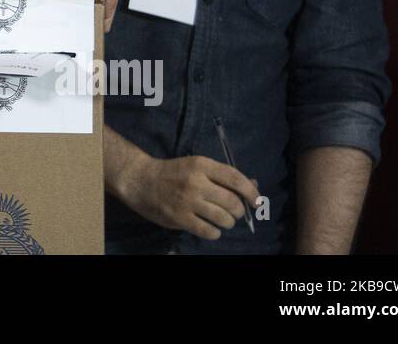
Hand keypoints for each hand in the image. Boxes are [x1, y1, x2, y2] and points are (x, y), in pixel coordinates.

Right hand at [116, 154, 260, 239]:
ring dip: (228, 222)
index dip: (251, 192)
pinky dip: (215, 232)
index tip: (257, 201)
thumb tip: (253, 186)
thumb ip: (222, 176)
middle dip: (238, 210)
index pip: (235, 179)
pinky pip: (209, 231)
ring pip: (224, 218)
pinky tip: (210, 227)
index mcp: (201, 165)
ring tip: (222, 220)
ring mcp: (188, 201)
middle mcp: (196, 182)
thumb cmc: (172, 172)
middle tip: (233, 212)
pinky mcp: (180, 218)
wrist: (140, 180)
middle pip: (232, 202)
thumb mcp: (196, 166)